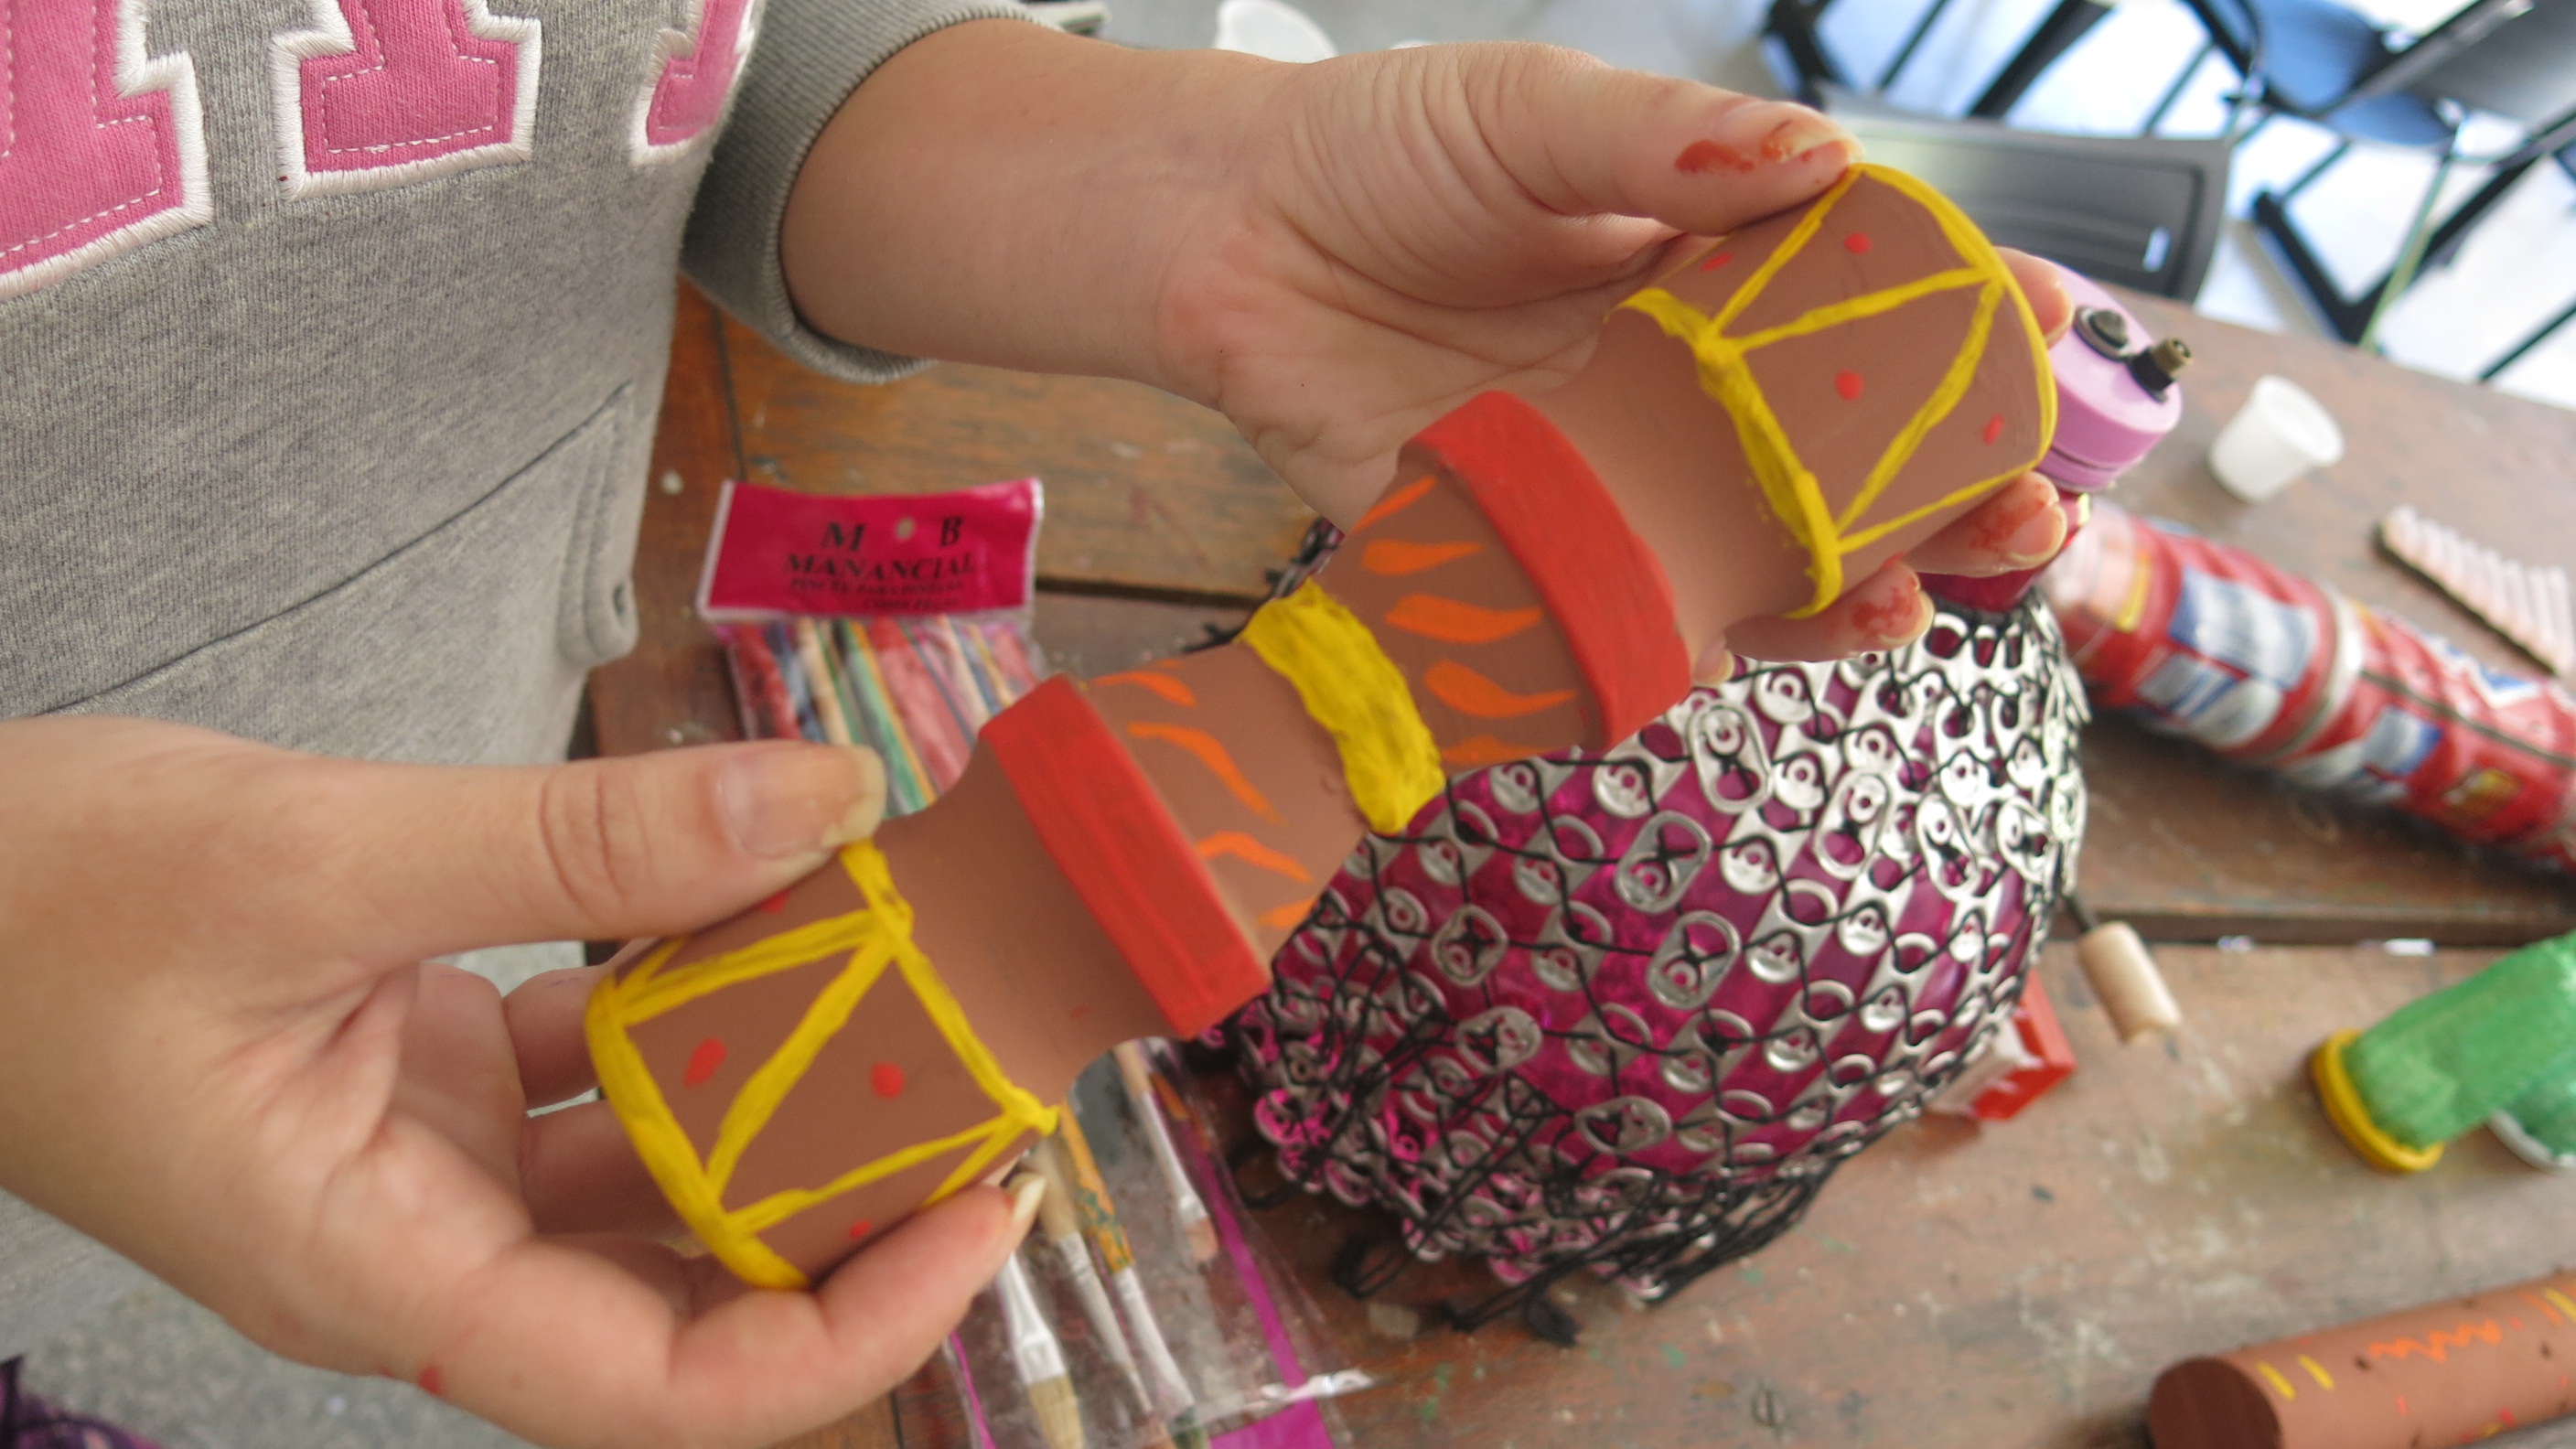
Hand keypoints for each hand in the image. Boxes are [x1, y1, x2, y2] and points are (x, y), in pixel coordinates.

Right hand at [0, 718, 1032, 1448]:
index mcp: (378, 1273)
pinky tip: (767, 913)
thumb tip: (824, 802)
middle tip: (988, 1086)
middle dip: (844, 1210)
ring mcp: (427, 1166)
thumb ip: (582, 841)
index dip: (844, 1329)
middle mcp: (421, 1248)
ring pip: (651, 1176)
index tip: (980, 1216)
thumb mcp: (316, 855)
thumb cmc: (33, 902)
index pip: (656, 1383)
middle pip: (684, 1295)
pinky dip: (688, 1004)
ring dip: (777, 1098)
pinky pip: (597, 1073)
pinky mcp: (428, 1080)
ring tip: (912, 998)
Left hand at [1149, 45, 2076, 666]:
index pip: (1873, 310)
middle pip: (1850, 461)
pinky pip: (1619, 613)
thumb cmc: (1384, 150)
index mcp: (1710, 269)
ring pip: (1758, 557)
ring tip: (1916, 603)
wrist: (1222, 233)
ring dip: (1851, 592)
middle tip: (2025, 512)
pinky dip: (1682, 642)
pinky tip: (1733, 641)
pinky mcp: (1522, 544)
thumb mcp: (1532, 114)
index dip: (1969, 328)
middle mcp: (1682, 387)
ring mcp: (1610, 474)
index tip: (2052, 333)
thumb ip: (1663, 145)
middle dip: (1954, 495)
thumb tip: (1818, 163)